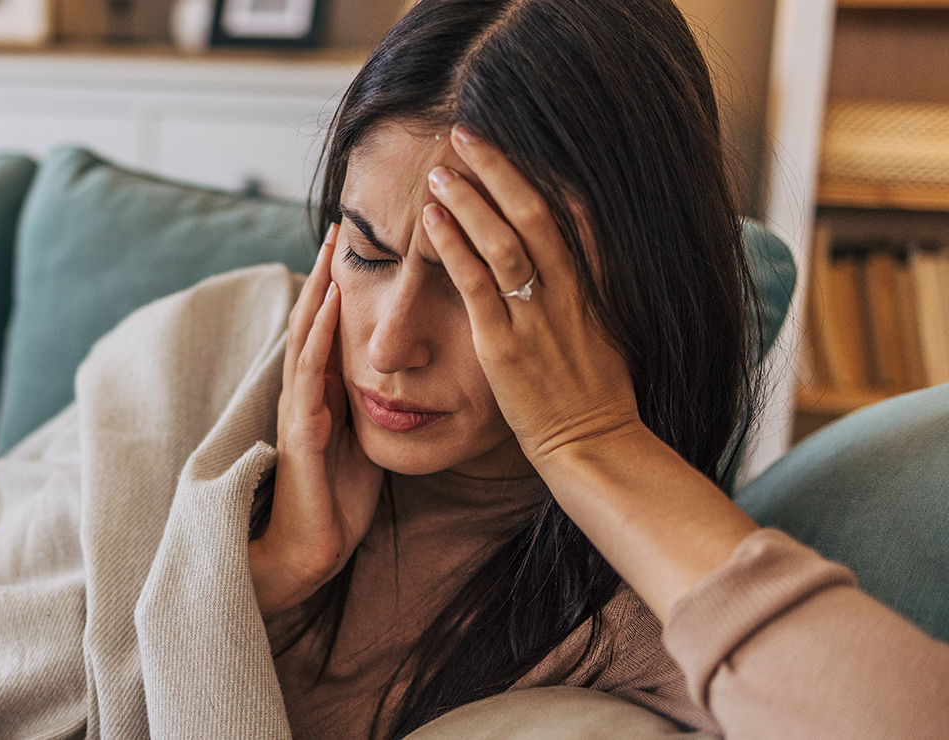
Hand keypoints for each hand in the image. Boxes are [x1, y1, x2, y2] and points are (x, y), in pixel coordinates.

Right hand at [250, 225, 383, 617]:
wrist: (310, 551)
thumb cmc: (337, 501)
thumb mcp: (362, 443)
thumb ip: (371, 407)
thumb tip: (401, 381)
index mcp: (320, 394)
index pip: (330, 328)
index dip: (340, 286)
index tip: (358, 244)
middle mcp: (303, 392)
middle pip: (313, 319)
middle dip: (325, 271)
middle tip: (340, 222)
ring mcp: (298, 408)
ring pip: (307, 334)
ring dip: (319, 287)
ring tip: (334, 246)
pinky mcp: (302, 431)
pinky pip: (310, 372)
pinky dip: (321, 333)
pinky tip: (332, 302)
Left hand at [420, 125, 643, 465]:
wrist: (596, 448)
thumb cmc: (595, 399)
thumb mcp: (605, 335)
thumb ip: (586, 296)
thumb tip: (577, 266)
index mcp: (592, 289)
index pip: (574, 215)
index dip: (544, 174)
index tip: (518, 143)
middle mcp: (567, 295)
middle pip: (534, 214)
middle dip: (499, 170)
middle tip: (466, 135)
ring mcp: (535, 319)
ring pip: (503, 242)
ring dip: (469, 200)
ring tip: (441, 170)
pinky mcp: (503, 347)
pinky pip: (476, 286)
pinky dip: (453, 247)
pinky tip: (433, 219)